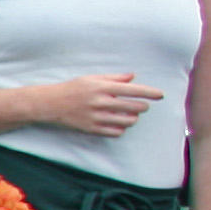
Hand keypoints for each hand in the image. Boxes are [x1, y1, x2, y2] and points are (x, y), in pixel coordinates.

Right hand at [50, 73, 164, 138]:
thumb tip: (132, 77)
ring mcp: (97, 117)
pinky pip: (116, 132)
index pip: (133, 90)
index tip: (160, 95)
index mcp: (102, 88)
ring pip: (128, 121)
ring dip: (133, 118)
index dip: (150, 93)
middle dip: (142, 107)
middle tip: (140, 105)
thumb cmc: (72, 88)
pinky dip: (121, 128)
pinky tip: (118, 123)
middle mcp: (101, 102)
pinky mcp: (92, 129)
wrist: (50, 104)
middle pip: (134, 107)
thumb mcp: (92, 78)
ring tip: (129, 115)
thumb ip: (114, 78)